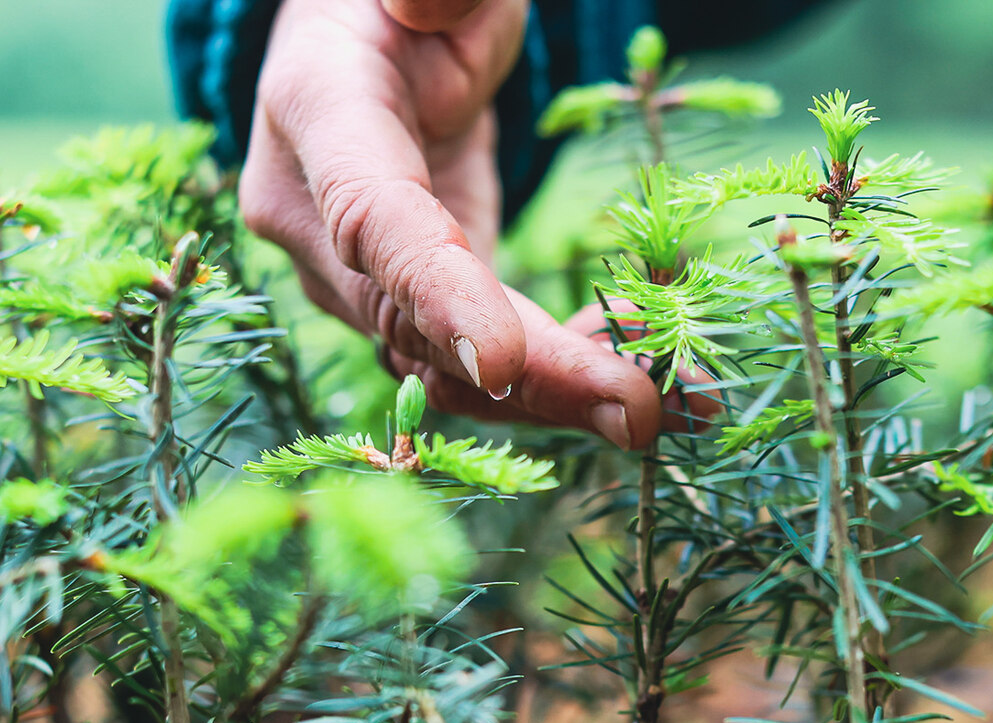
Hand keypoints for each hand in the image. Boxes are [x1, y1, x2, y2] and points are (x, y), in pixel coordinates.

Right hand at [241, 0, 663, 447]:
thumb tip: (429, 5)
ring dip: (561, 396)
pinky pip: (479, 366)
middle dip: (536, 377)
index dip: (437, 295)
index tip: (505, 362)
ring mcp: (354, 277)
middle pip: (419, 323)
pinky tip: (650, 385)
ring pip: (448, 367)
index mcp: (316, 115)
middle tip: (642, 413)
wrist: (368, 44)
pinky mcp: (407, 309)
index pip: (373, 220)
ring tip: (679, 406)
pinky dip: (561, 383)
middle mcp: (313, 216)